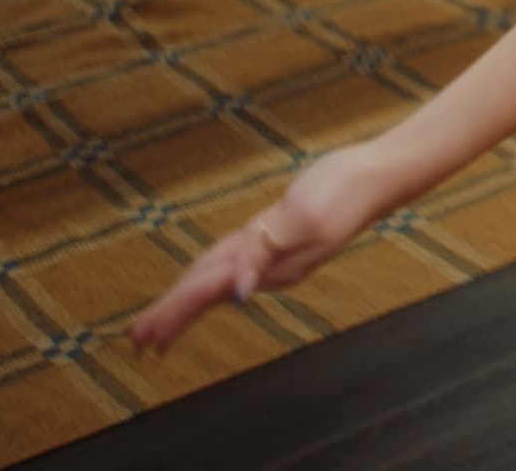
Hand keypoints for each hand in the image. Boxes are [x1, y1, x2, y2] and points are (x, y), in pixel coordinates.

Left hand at [126, 139, 404, 351]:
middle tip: (137, 340)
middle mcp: (269, 262)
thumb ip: (270, 256)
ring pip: (221, 275)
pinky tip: (216, 289)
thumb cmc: (346, 192)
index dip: (175, 310)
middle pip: (210, 288)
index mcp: (269, 261)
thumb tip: (236, 294)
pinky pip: (239, 258)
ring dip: (189, 298)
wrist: (378, 174)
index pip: (209, 289)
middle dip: (173, 313)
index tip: (145, 337)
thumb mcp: (307, 221)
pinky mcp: (282, 231)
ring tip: (161, 323)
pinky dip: (218, 276)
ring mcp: (276, 248)